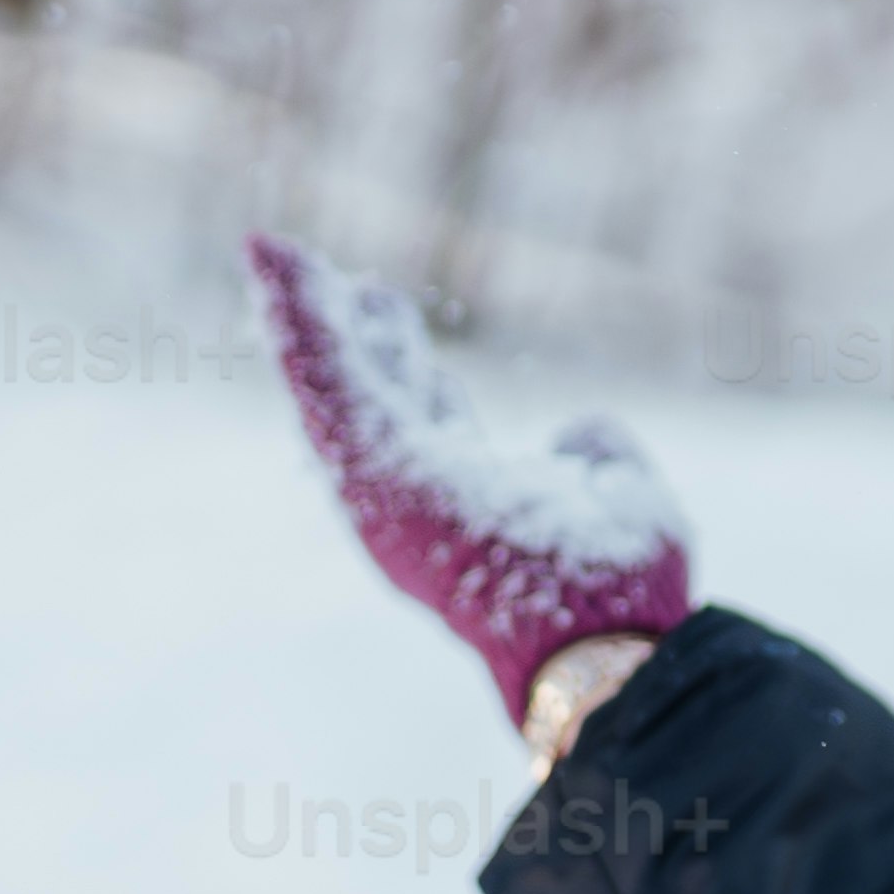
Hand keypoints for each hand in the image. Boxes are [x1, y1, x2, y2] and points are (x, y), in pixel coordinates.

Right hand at [251, 233, 693, 728]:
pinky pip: (323, 378)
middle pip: (369, 399)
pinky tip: (274, 258)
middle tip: (331, 274)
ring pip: (328, 384)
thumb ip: (597, 461)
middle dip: (347, 334)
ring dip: (298, 314)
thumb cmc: (622, 594)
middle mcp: (418, 499)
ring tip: (272, 251)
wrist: (601, 643)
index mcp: (471, 502)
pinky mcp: (368, 471)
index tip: (384, 311)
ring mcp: (385, 489)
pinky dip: (297, 317)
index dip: (401, 365)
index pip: (423, 419)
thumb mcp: (621, 501)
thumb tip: (578, 436)